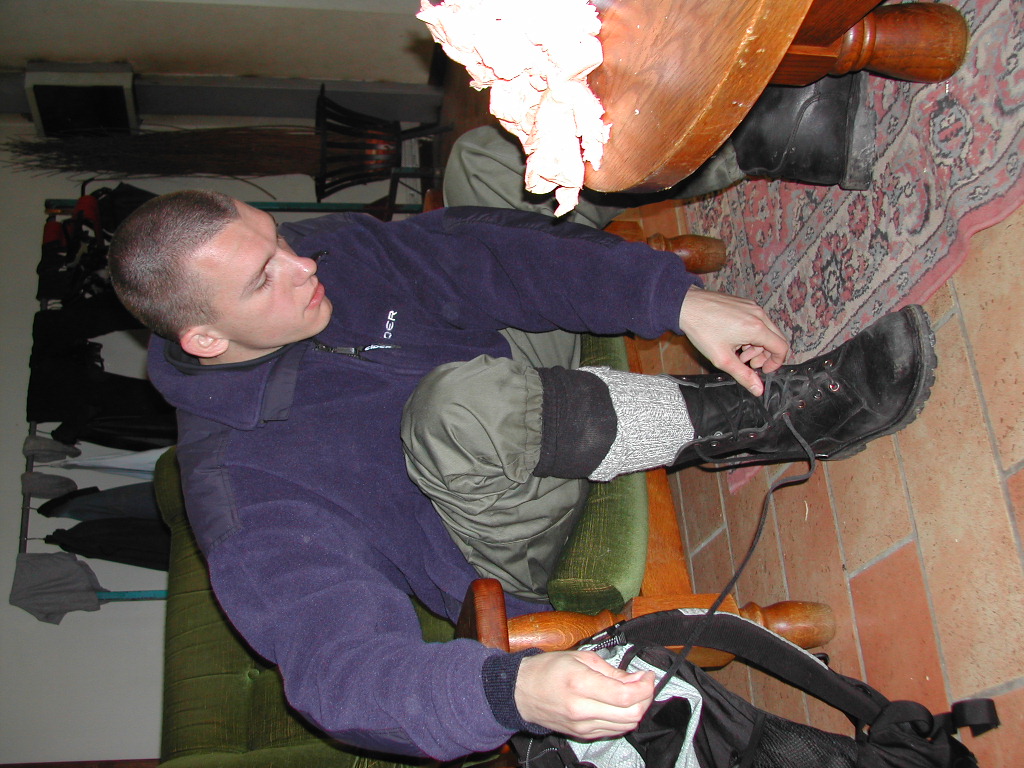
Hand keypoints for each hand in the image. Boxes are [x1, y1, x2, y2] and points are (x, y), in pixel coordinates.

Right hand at [514, 650, 654, 739]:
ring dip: (636, 709)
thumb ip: (611, 671)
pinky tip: (618, 704)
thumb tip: (636, 679)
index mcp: (581, 684)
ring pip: (626, 726)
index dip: (644, 686)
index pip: (626, 695)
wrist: (521, 692)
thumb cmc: (548, 669)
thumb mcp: (580, 658)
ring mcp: (582, 726)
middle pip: (631, 714)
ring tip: (631, 692)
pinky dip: (623, 718)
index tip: (646, 676)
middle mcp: (583, 709)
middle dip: (645, 699)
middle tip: (642, 684)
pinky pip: (613, 731)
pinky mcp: (582, 735)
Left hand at [678, 287, 788, 395]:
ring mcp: (752, 306)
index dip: (775, 363)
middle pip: (775, 339)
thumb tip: (758, 390)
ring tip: (738, 353)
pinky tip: (734, 340)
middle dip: (765, 355)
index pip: (781, 348)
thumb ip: (743, 375)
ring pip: (766, 330)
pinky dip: (751, 333)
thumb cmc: (702, 330)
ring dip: (757, 345)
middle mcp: (759, 314)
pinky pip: (757, 321)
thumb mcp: (723, 358)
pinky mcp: (745, 303)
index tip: (763, 370)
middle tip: (747, 363)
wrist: (686, 305)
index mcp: (757, 328)